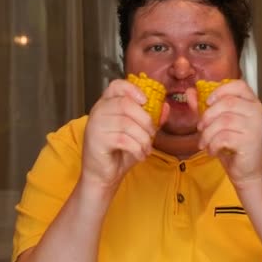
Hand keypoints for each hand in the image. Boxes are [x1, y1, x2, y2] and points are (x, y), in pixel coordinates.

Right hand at [80, 79, 167, 198]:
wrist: (103, 175)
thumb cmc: (119, 151)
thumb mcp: (139, 132)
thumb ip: (151, 118)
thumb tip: (165, 106)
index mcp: (107, 104)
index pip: (116, 85)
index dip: (132, 89)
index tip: (145, 100)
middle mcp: (98, 111)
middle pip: (125, 104)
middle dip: (145, 120)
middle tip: (152, 134)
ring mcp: (96, 125)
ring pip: (127, 124)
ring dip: (143, 138)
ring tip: (146, 148)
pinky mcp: (97, 140)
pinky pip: (124, 140)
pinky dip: (137, 149)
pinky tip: (140, 155)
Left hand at [197, 80, 261, 190]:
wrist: (250, 175)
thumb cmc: (235, 149)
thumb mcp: (220, 126)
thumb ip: (207, 108)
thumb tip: (190, 92)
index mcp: (254, 105)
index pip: (239, 86)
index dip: (220, 90)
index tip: (208, 102)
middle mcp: (258, 113)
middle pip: (227, 102)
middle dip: (208, 116)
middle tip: (201, 128)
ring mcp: (256, 128)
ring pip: (224, 121)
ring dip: (208, 133)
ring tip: (205, 143)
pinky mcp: (251, 142)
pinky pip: (224, 137)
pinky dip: (213, 144)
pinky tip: (213, 151)